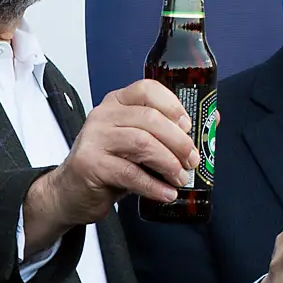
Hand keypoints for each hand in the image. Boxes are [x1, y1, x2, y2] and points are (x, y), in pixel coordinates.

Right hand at [24, 80, 194, 246]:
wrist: (71, 192)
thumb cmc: (108, 166)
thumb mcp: (136, 143)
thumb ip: (166, 133)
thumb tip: (212, 121)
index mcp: (116, 103)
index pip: (147, 89)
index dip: (173, 106)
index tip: (189, 126)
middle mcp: (103, 116)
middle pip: (149, 119)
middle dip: (178, 141)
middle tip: (192, 160)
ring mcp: (94, 139)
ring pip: (141, 143)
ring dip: (168, 163)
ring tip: (180, 178)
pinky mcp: (90, 164)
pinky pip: (130, 173)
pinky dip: (153, 185)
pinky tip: (165, 193)